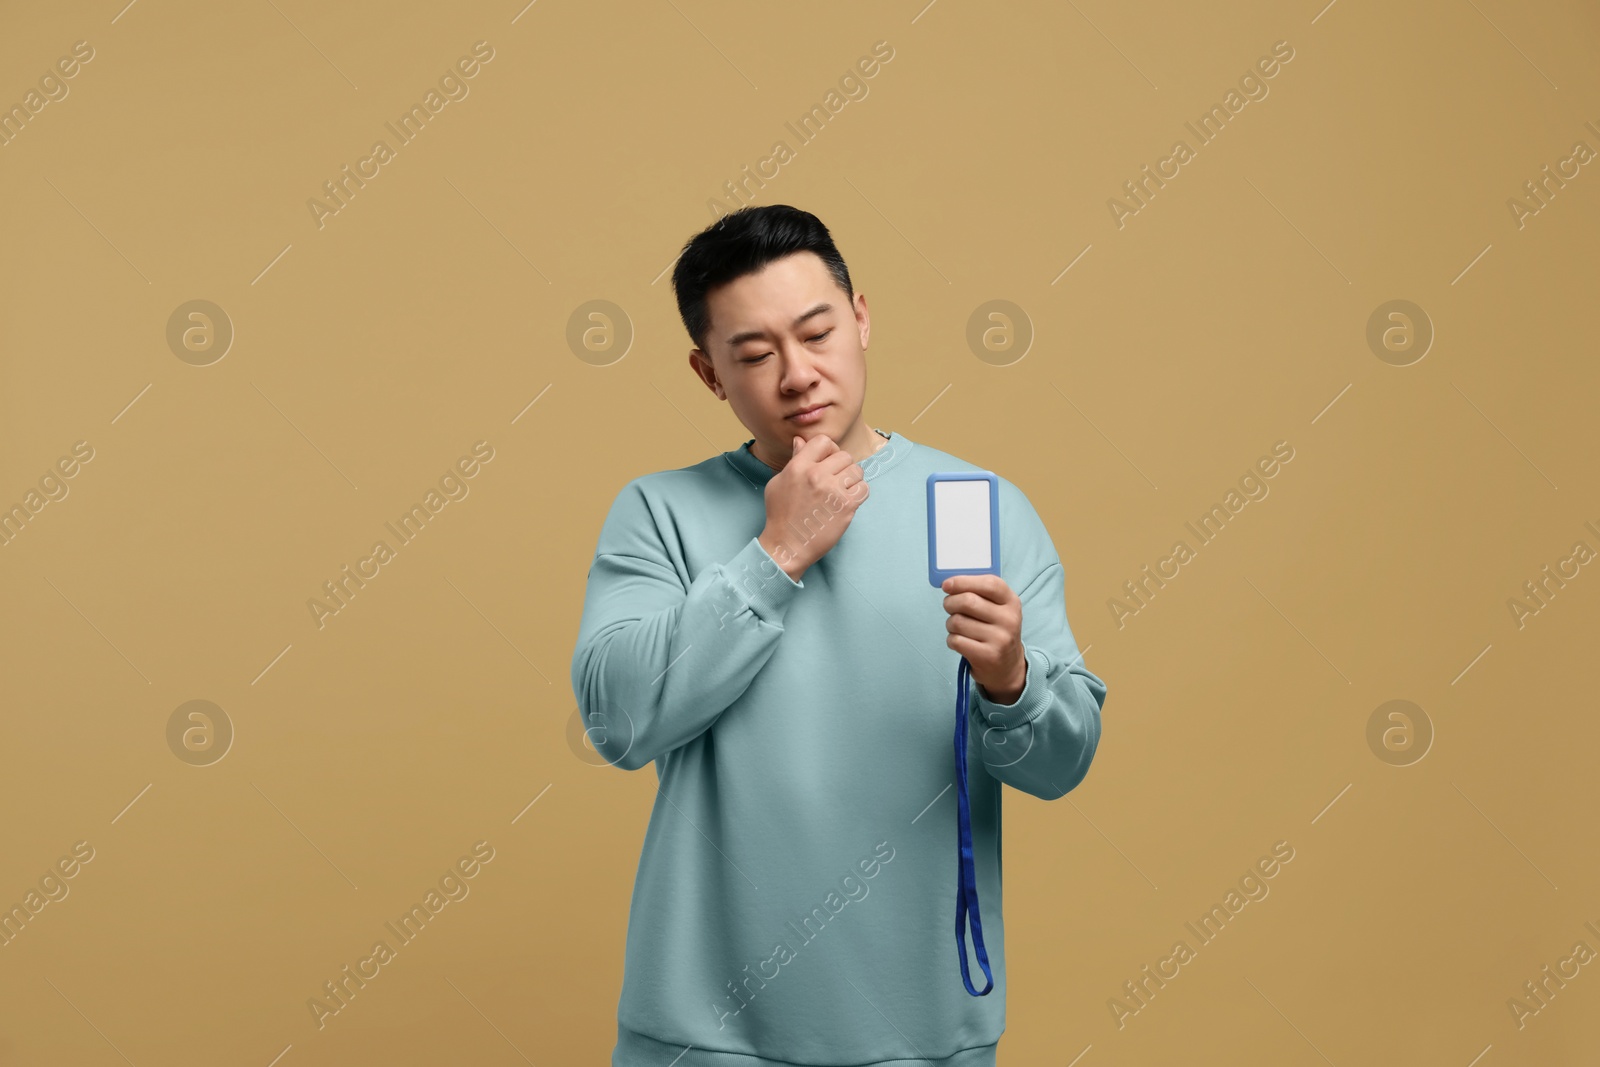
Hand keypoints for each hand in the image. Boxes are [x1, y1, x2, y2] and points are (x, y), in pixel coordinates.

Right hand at [758, 434, 867, 580]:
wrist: (787, 545)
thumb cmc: (780, 515)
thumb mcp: (778, 482)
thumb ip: (794, 460)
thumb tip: (801, 441)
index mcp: (798, 467)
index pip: (824, 441)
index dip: (829, 450)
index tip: (828, 462)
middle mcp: (816, 475)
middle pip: (844, 456)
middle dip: (842, 467)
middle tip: (836, 480)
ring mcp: (832, 490)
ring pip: (857, 470)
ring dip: (852, 480)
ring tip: (842, 491)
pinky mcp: (846, 506)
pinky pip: (864, 488)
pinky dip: (859, 493)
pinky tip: (848, 501)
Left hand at [941, 574, 1026, 703]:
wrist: (1008, 667)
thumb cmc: (995, 631)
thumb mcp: (998, 609)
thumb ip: (979, 593)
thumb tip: (949, 583)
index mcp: (1012, 602)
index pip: (989, 583)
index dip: (964, 581)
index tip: (947, 584)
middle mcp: (1009, 619)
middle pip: (968, 601)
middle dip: (950, 602)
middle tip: (949, 606)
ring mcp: (1000, 639)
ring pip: (958, 621)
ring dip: (950, 624)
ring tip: (957, 627)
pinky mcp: (988, 656)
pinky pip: (956, 640)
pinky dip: (951, 640)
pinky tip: (960, 641)